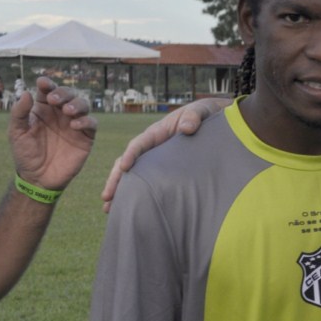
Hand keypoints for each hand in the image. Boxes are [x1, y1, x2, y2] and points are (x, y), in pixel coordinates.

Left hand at [10, 77, 96, 191]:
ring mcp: (74, 124)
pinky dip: (86, 121)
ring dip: (76, 104)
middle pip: (68, 94)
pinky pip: (91, 123)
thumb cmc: (25, 154)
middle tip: (54, 100)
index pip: (48, 91)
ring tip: (67, 111)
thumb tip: (27, 93)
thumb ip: (19, 113)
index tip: (43, 83)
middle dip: (63, 93)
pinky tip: (74, 126)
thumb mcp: (16, 132)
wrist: (38, 178)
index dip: (47, 84)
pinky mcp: (86, 137)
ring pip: (83, 105)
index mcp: (43, 109)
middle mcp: (60, 114)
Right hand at [101, 96, 228, 209]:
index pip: (139, 144)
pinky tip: (130, 210)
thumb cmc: (205, 114)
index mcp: (158, 133)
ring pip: (133, 175)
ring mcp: (155, 160)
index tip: (124, 167)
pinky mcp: (163, 171)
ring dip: (120, 191)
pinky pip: (146, 182)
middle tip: (106, 197)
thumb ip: (194, 117)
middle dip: (115, 179)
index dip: (130, 155)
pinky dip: (137, 194)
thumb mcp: (201, 111)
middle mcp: (152, 147)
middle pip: (127, 163)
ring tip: (109, 210)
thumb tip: (187, 128)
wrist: (215, 120)